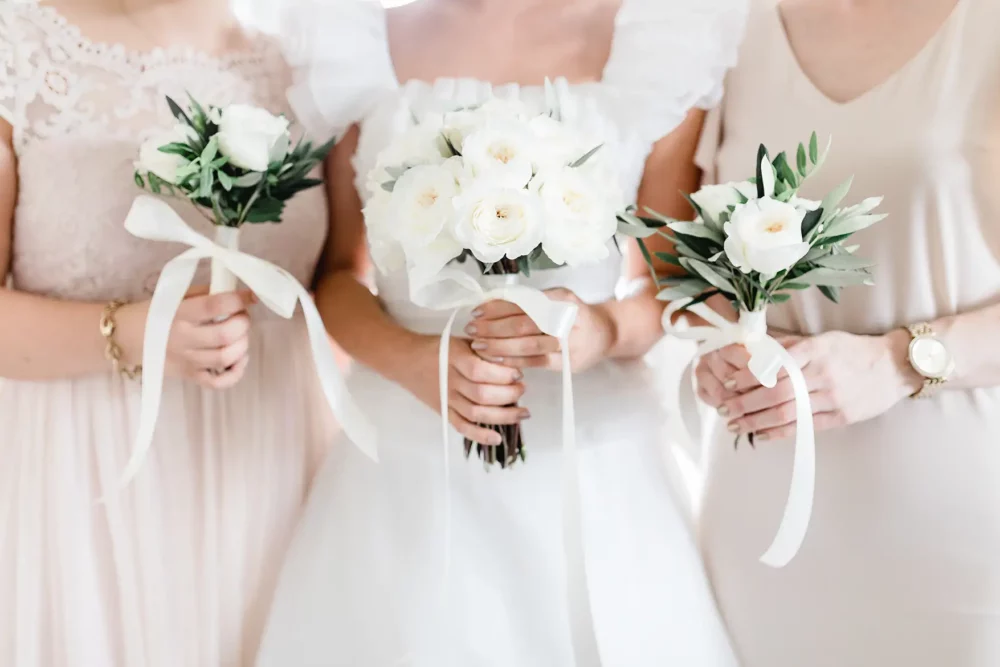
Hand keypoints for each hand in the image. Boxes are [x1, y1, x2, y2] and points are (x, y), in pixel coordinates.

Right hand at [119, 287, 255, 389]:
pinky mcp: (190, 376)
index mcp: (179, 312)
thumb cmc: (156, 312)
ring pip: (226, 358)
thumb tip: (238, 293)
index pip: (215, 306)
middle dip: (243, 323)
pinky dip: (237, 372)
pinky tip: (239, 358)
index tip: (249, 296)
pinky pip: (219, 382)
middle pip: (225, 335)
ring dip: (243, 345)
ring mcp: (187, 360)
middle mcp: (183, 338)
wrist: (127, 338)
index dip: (238, 300)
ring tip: (240, 336)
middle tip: (241, 317)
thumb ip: (206, 293)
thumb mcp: (175, 295)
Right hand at [396, 335, 527, 445]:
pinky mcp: (443, 412)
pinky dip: (479, 435)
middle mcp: (449, 380)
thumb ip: (483, 350)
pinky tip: (497, 438)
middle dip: (508, 395)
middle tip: (522, 389)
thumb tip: (512, 361)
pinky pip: (461, 427)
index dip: (501, 375)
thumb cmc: (437, 348)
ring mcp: (446, 399)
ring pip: (475, 413)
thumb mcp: (459, 341)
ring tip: (522, 412)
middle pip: (481, 394)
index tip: (518, 374)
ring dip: (503, 416)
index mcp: (453, 358)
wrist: (406, 361)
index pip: (479, 370)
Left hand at [465, 288, 615, 372]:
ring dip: (499, 346)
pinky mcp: (567, 363)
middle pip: (523, 323)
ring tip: (478, 345)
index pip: (523, 302)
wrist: (606, 333)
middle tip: (472, 329)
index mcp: (562, 298)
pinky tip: (496, 360)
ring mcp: (569, 342)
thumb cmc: (574, 314)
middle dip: (493, 327)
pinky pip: (535, 363)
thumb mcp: (558, 298)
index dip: (497, 307)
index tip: (477, 311)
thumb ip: (531, 300)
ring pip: (528, 344)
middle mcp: (567, 319)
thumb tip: (492, 302)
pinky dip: (514, 361)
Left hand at [695, 329, 922, 440]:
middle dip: (745, 403)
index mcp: (816, 350)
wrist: (894, 366)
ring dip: (756, 421)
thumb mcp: (822, 339)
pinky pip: (805, 428)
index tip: (730, 382)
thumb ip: (789, 346)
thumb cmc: (851, 350)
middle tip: (723, 409)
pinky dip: (780, 433)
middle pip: (777, 393)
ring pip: (788, 413)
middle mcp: (823, 374)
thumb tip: (752, 350)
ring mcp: (833, 397)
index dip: (750, 376)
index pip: (776, 365)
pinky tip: (760, 435)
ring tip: (734, 425)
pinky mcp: (842, 416)